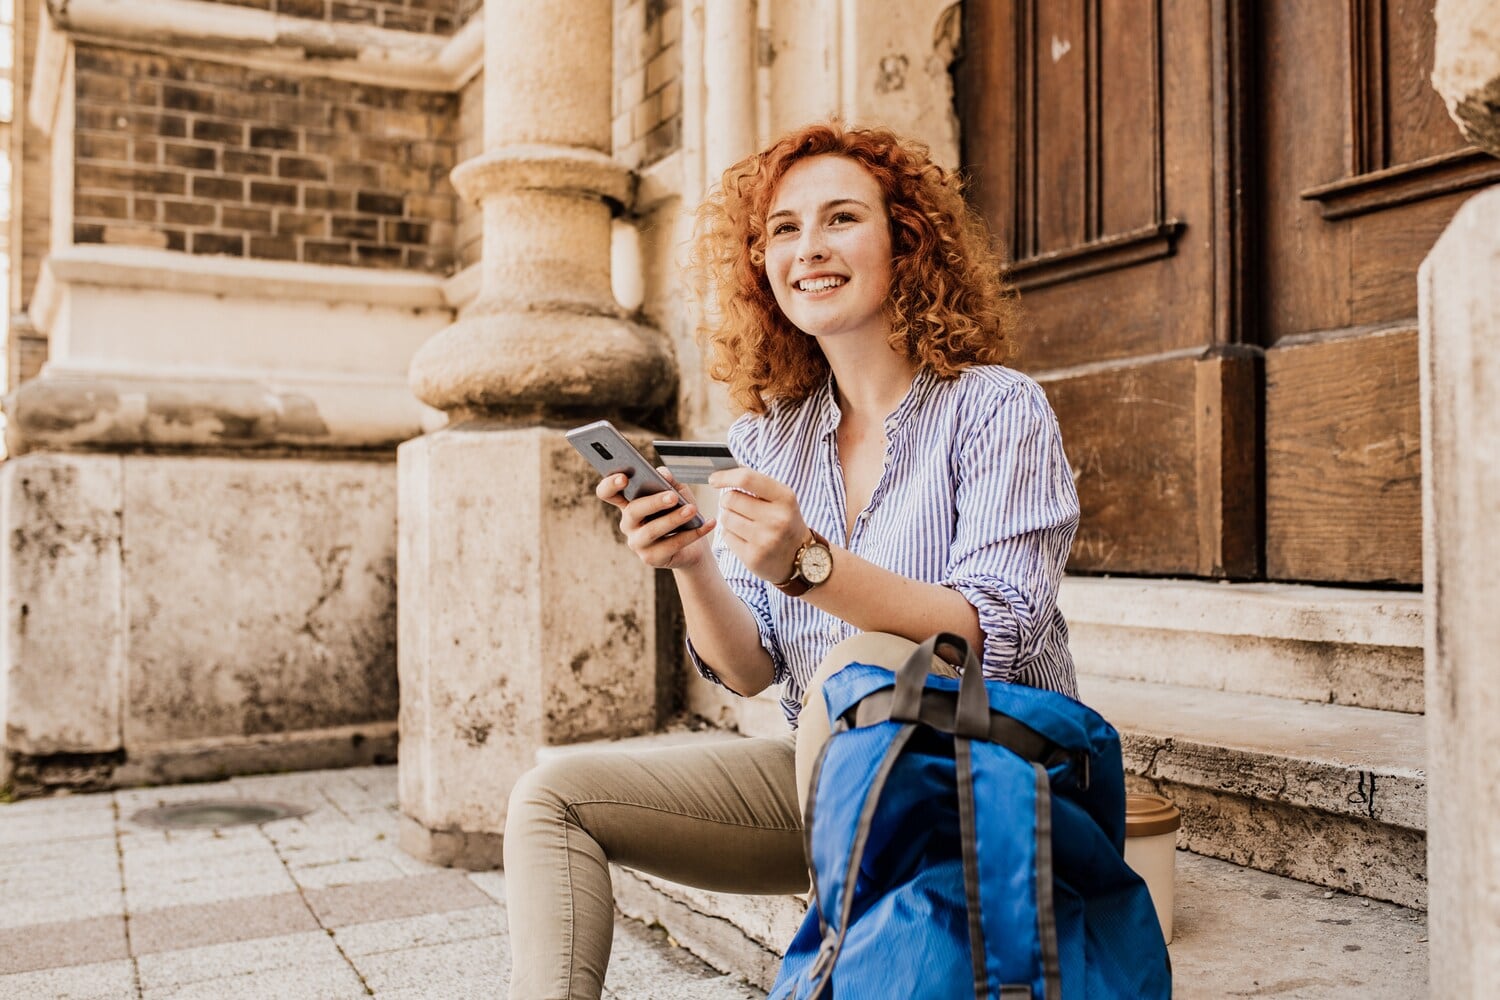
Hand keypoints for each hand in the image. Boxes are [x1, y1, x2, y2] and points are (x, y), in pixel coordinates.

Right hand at [597, 467, 714, 569]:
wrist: (693, 545)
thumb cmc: (680, 512)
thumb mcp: (677, 492)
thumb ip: (669, 481)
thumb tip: (663, 474)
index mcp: (629, 503)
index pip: (608, 493)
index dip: (610, 485)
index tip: (624, 478)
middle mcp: (628, 523)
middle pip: (633, 510)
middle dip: (653, 502)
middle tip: (672, 496)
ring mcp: (637, 542)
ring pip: (652, 530)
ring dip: (673, 519)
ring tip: (692, 510)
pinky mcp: (651, 558)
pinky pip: (672, 545)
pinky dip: (693, 534)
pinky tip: (708, 524)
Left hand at [708, 467, 809, 583]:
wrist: (800, 558)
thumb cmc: (784, 521)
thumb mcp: (781, 498)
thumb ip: (756, 484)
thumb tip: (720, 476)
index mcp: (785, 498)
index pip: (747, 479)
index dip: (725, 477)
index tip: (714, 479)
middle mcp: (777, 519)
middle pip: (731, 499)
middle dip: (728, 501)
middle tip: (737, 507)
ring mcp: (765, 540)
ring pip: (725, 518)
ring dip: (728, 517)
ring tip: (744, 523)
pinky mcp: (753, 557)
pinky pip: (726, 536)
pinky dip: (730, 534)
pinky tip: (744, 537)